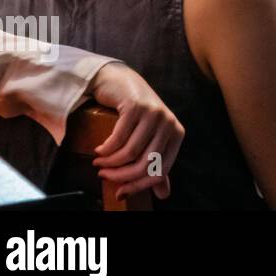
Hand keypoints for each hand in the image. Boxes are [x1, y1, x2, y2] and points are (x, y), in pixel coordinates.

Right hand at [88, 62, 184, 200]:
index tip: (120, 193)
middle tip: (103, 175)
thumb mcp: (148, 138)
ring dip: (110, 162)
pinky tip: (99, 149)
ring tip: (99, 162)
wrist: (120, 80)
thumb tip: (164, 194)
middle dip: (121, 176)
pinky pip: (119, 138)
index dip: (139, 186)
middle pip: (146, 164)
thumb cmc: (134, 113)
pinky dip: (106, 148)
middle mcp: (169, 123)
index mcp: (177, 135)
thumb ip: (156, 164)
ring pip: (131, 152)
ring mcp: (154, 113)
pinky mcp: (137, 106)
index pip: (160, 170)